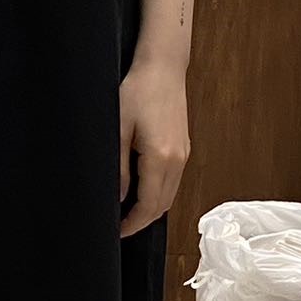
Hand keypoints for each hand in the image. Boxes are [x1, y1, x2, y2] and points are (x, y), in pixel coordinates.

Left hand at [119, 59, 188, 237]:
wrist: (162, 68)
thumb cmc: (138, 91)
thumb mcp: (119, 130)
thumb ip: (119, 168)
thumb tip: (118, 197)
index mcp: (161, 158)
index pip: (149, 205)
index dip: (132, 224)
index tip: (116, 232)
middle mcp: (178, 160)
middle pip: (163, 206)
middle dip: (141, 221)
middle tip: (119, 227)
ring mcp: (184, 155)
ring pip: (170, 196)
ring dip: (150, 209)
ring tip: (127, 214)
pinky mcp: (183, 149)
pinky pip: (173, 182)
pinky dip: (158, 194)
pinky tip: (142, 192)